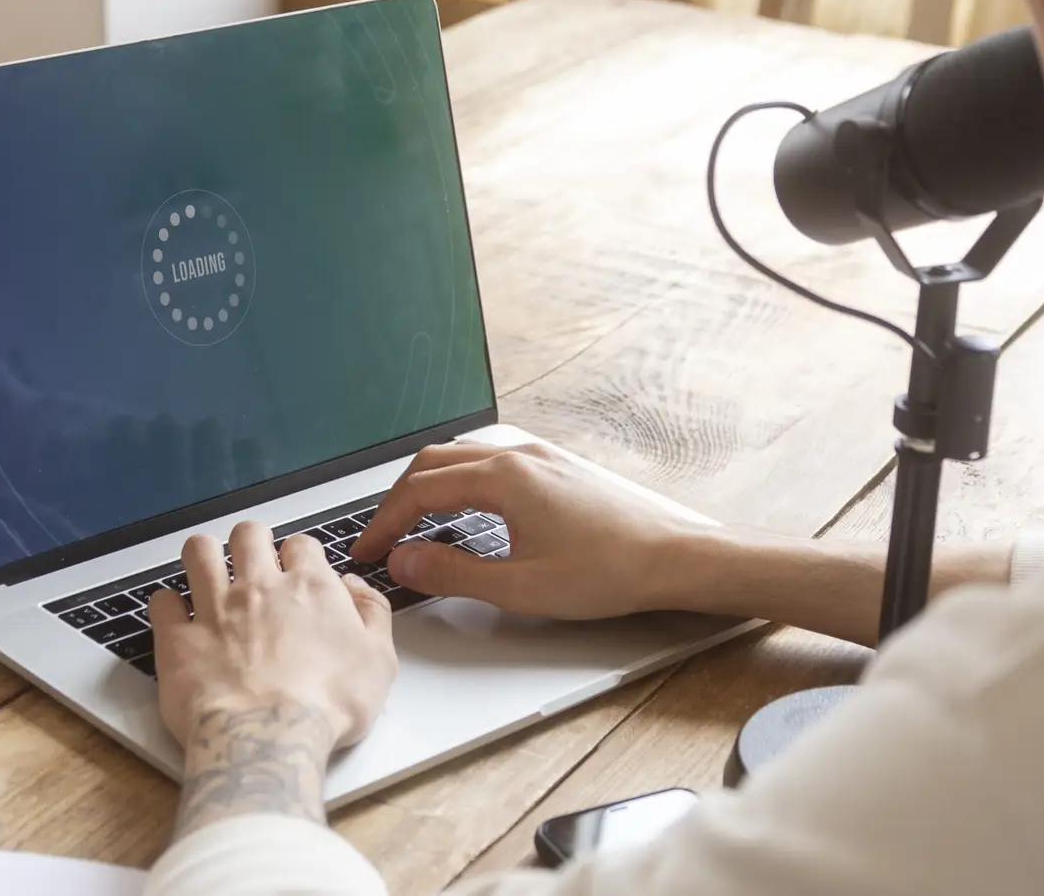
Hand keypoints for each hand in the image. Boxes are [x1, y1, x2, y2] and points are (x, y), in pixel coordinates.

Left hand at [148, 523, 397, 749]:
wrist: (269, 737)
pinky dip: (166, 604)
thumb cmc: (326, 706)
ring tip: (209, 569)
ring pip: (200, 552)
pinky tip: (173, 612)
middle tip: (253, 560)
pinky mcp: (178, 640)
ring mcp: (214, 609)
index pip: (302, 545)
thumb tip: (356, 589)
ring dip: (205, 555)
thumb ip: (373, 614)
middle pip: (249, 535)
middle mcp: (259, 588)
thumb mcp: (379, 661)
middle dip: (252, 540)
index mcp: (310, 588)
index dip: (300, 555)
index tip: (300, 571)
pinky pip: (161, 603)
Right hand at [350, 441, 712, 618]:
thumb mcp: (520, 587)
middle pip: (435, 463)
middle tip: (382, 537)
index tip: (368, 551)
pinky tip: (468, 513)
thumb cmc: (609, 572)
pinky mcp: (560, 469)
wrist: (675, 559)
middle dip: (399, 499)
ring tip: (415, 524)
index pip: (420, 490)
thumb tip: (405, 561)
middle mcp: (520, 456)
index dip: (385, 522)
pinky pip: (493, 463)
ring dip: (430, 487)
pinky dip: (462, 483)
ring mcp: (542, 458)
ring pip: (464, 459)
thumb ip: (453, 574)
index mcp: (504, 478)